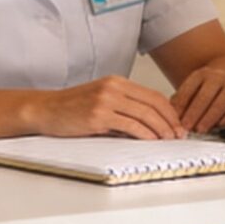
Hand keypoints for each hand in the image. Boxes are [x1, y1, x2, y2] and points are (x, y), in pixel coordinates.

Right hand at [34, 77, 182, 139]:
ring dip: (161, 129)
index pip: (153, 95)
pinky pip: (130, 125)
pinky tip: (151, 141)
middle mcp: (113, 88)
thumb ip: (124, 106)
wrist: (45, 109)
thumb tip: (150, 123)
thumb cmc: (72, 108)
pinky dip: (145, 134)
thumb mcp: (101, 99)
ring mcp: (106, 101)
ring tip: (169, 140)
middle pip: (153, 104)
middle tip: (179, 134)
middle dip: (170, 121)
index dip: (170, 110)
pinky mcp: (98, 116)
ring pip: (145, 115)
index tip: (177, 124)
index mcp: (117, 82)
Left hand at [173, 63, 224, 132]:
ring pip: (221, 105)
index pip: (190, 89)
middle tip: (187, 128)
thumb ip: (184, 99)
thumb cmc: (215, 85)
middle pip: (205, 98)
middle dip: (195, 114)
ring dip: (210, 119)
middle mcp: (222, 77)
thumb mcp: (198, 86)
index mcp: (204, 73)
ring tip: (201, 129)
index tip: (177, 119)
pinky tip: (221, 126)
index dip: (182, 105)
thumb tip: (173, 115)